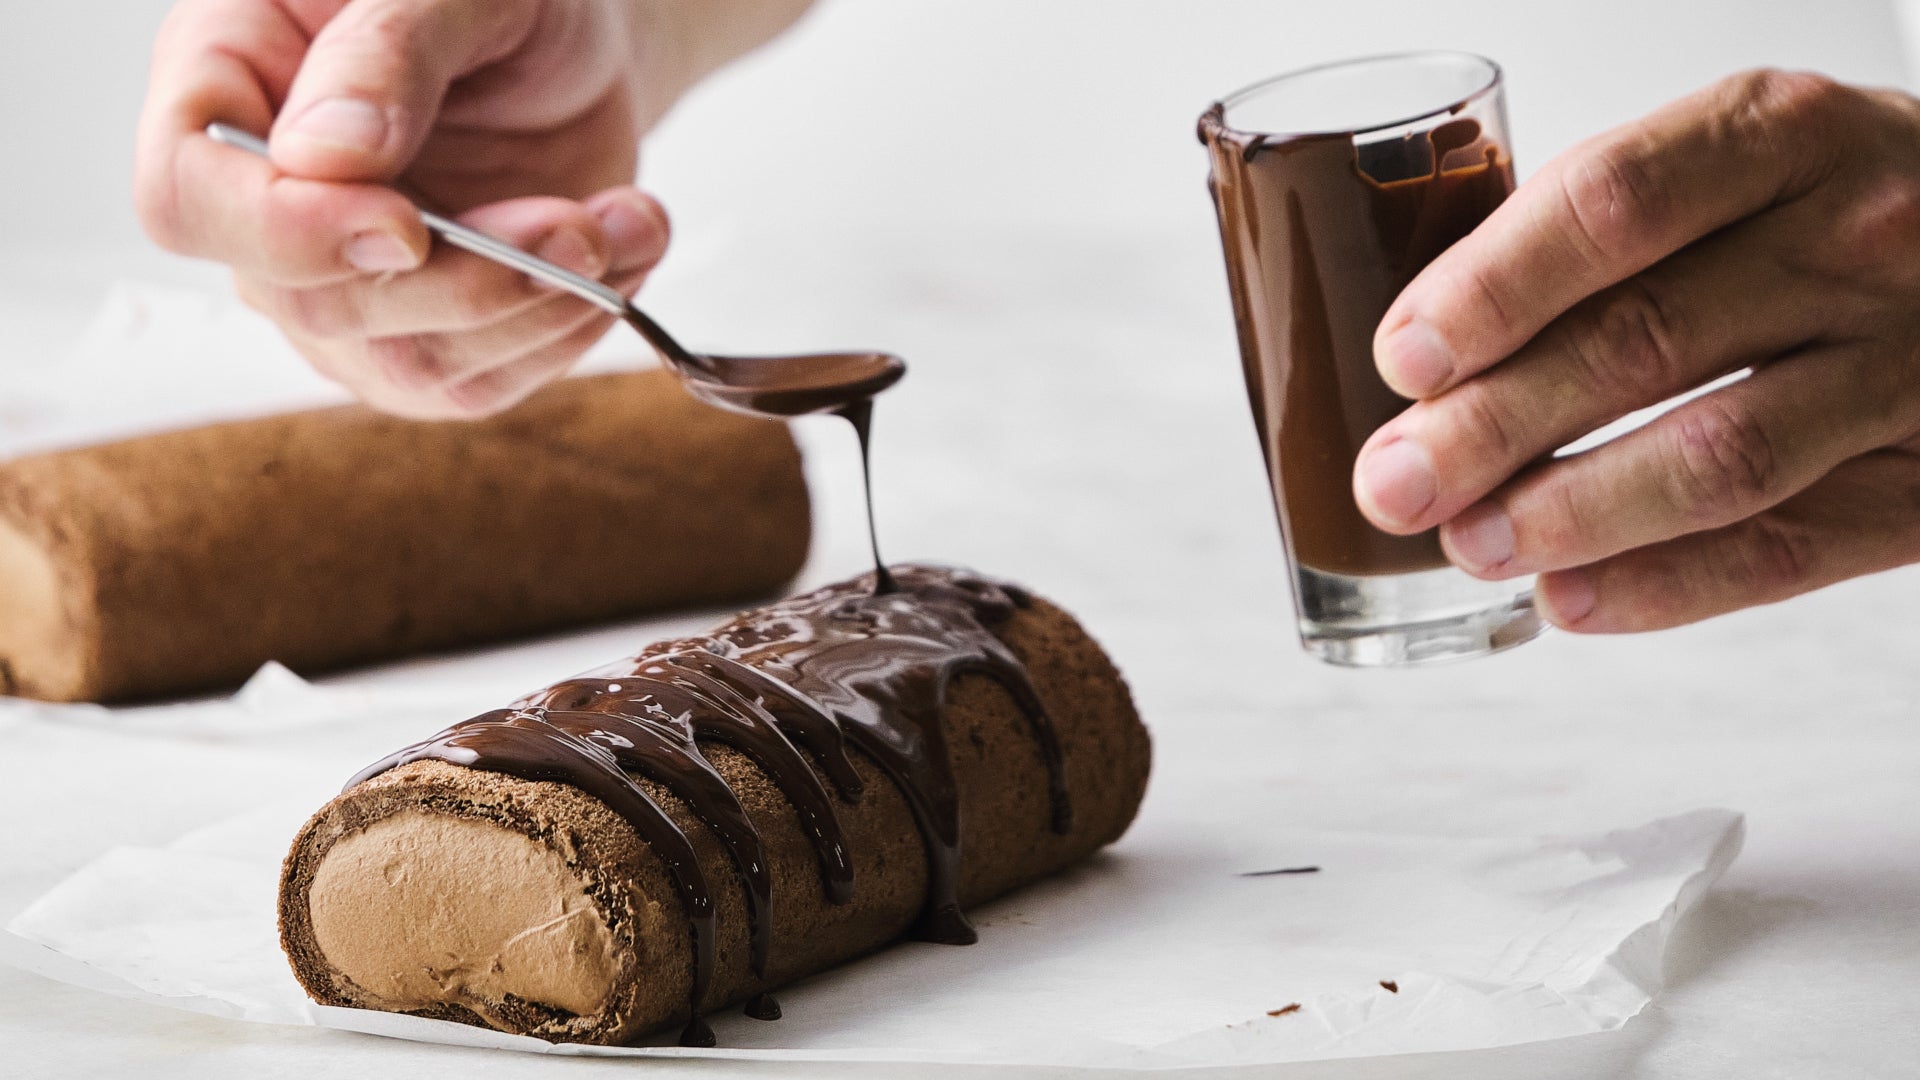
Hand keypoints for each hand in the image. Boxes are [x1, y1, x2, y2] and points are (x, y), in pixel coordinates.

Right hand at [135, 0, 680, 417]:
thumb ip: (386, 54)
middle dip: (467, 281)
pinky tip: (622, 251)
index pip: (187, 200)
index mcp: (227, 81)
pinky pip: (480, 381)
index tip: (407, 226)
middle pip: (315, 304)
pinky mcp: (423, 332)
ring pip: (407, 362)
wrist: (575, 44)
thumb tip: (324, 158)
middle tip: (577, 224)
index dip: (286, 235)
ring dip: (538, 308)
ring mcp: (339, 282)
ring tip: (624, 222)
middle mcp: (264, 199)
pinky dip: (571, 327)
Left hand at [1351, 69, 1919, 632]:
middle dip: (1493, 426)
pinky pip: (1793, 548)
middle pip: (1644, 341)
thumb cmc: (1826, 206)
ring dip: (1571, 514)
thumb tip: (1427, 359)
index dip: (1493, 288)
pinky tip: (1568, 598)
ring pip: (1719, 456)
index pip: (1615, 204)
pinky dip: (1667, 586)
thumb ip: (1601, 233)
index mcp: (1780, 134)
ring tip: (1469, 543)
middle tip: (1394, 483)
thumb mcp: (1734, 160)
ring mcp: (1910, 361)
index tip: (1404, 359)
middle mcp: (1858, 237)